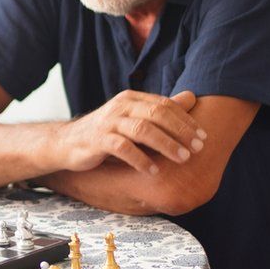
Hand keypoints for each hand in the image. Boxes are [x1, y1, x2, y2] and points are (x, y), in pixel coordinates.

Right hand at [56, 90, 205, 174]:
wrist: (66, 143)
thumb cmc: (105, 132)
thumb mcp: (133, 117)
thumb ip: (160, 109)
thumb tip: (192, 96)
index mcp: (131, 99)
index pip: (164, 104)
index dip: (186, 120)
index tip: (203, 137)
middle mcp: (120, 107)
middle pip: (156, 114)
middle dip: (180, 131)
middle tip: (198, 148)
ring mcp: (108, 123)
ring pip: (142, 129)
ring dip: (166, 144)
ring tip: (183, 159)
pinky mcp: (97, 140)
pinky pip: (122, 148)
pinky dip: (141, 159)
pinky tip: (154, 171)